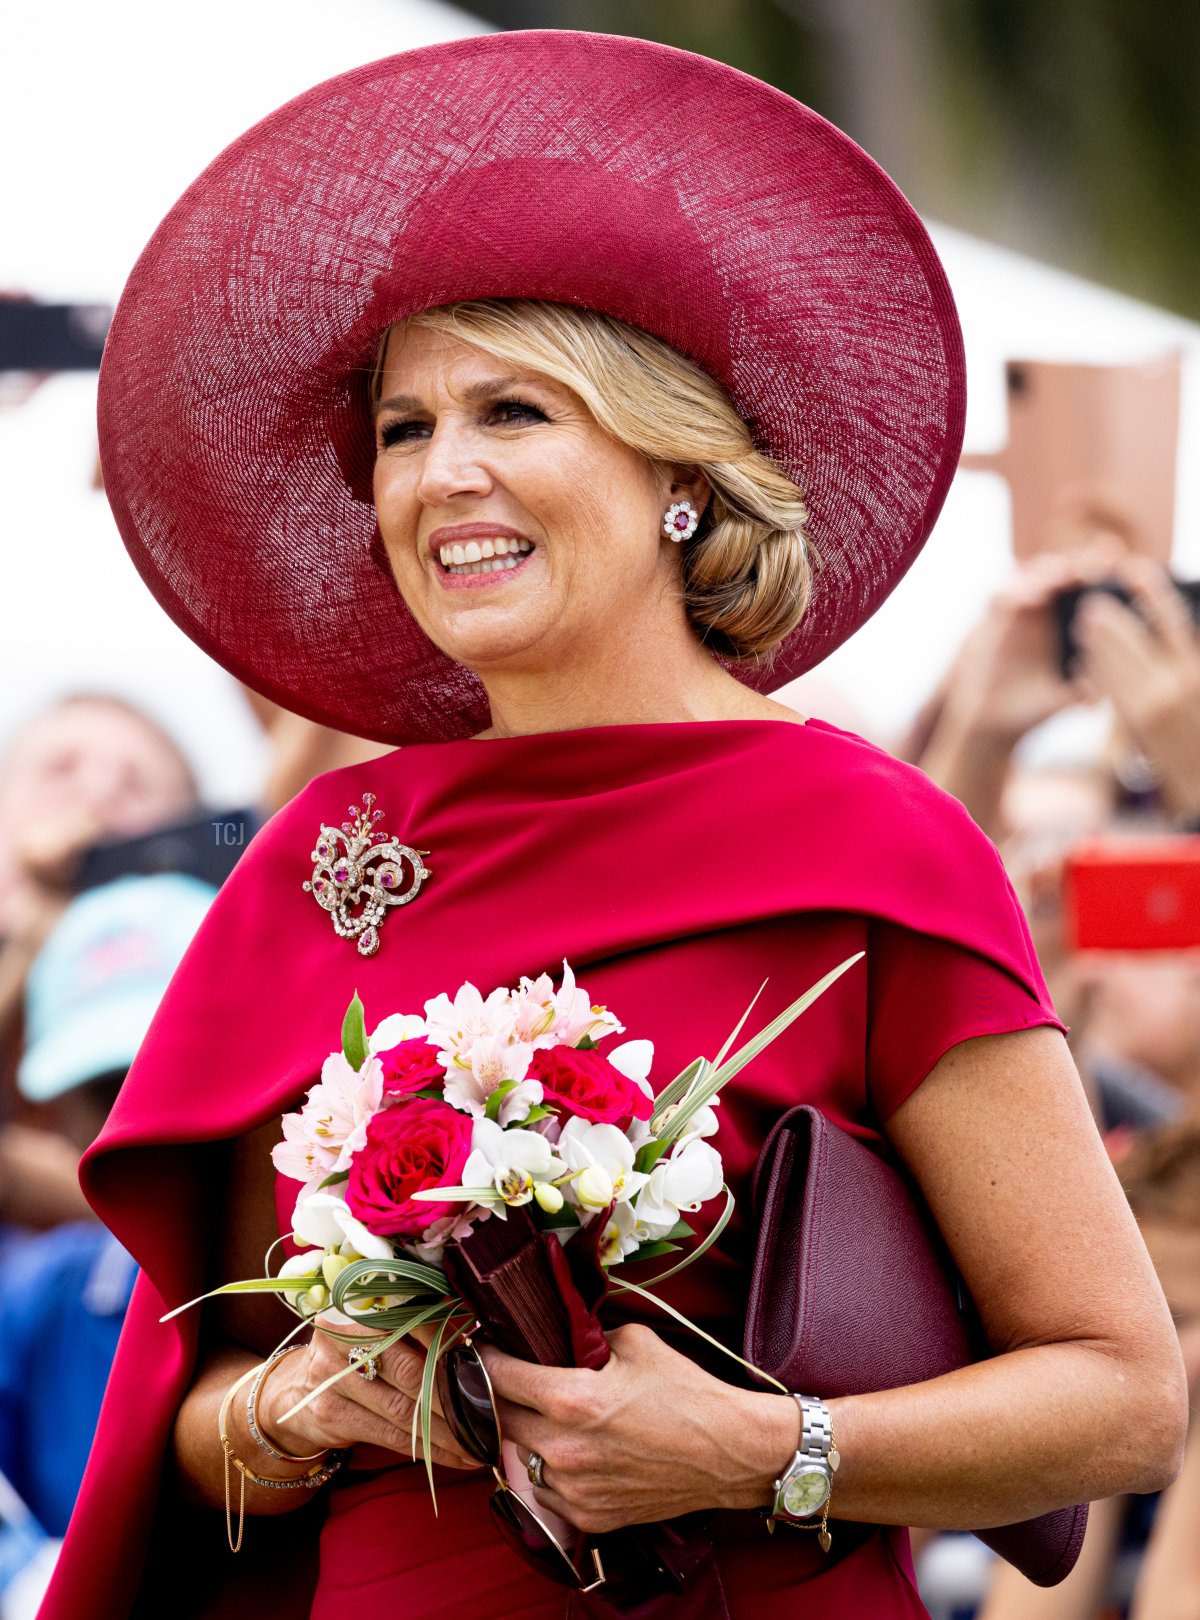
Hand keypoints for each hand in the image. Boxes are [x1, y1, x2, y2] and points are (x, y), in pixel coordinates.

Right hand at [255, 1322, 480, 1470]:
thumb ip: (412, 1327)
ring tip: (481, 1441)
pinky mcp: (332, 1415)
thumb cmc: (352, 1355)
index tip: (487, 1363)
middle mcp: (341, 1337)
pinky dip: (429, 1450)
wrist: (294, 1393)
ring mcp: (332, 1378)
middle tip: (491, 1411)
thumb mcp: (374, 1330)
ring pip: (404, 1409)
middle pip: (411, 1369)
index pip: (416, 1324)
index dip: (453, 1344)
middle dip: (455, 1395)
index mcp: (360, 1307)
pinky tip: (456, 1456)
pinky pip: (391, 1436)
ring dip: (449, 1431)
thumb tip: (473, 1333)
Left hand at [481, 1323, 797, 1534]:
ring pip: (518, 1458)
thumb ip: (586, 1338)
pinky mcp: (588, 1515)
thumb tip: (558, 1334)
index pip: (499, 1377)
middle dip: (497, 1396)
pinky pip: (545, 1490)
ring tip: (536, 1414)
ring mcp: (574, 1489)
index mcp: (571, 1400)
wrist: (727, 1451)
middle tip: (505, 1379)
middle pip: (499, 1420)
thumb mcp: (634, 1341)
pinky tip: (565, 1448)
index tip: (480, 1348)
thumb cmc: (685, 1391)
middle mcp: (564, 1449)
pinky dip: (547, 1468)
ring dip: (521, 1434)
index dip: (484, 1358)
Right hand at [939, 553, 1100, 745]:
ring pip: (1033, 574)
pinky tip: (1033, 598)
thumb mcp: (1068, 698)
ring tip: (1066, 576)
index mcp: (1069, 622)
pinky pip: (1002, 597)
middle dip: (1080, 562)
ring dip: (1050, 571)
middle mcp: (1045, 612)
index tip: (1122, 564)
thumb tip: (1107, 684)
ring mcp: (1018, 614)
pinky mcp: (992, 623)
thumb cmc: (1036, 707)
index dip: (1104, 568)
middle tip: (1095, 566)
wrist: (994, 723)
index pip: (1089, 584)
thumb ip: (1088, 688)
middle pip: (1064, 569)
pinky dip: (1016, 592)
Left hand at [1073, 558, 1199, 817]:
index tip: (1135, 569)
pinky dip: (1095, 670)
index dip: (1151, 589)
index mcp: (1196, 666)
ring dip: (1095, 640)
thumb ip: (1189, 653)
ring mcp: (1152, 702)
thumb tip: (1176, 621)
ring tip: (1083, 624)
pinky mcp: (1134, 722)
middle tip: (1091, 599)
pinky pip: (1108, 687)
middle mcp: (1175, 681)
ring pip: (1114, 661)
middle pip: (1132, 636)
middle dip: (1108, 616)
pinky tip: (1085, 658)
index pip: (1170, 617)